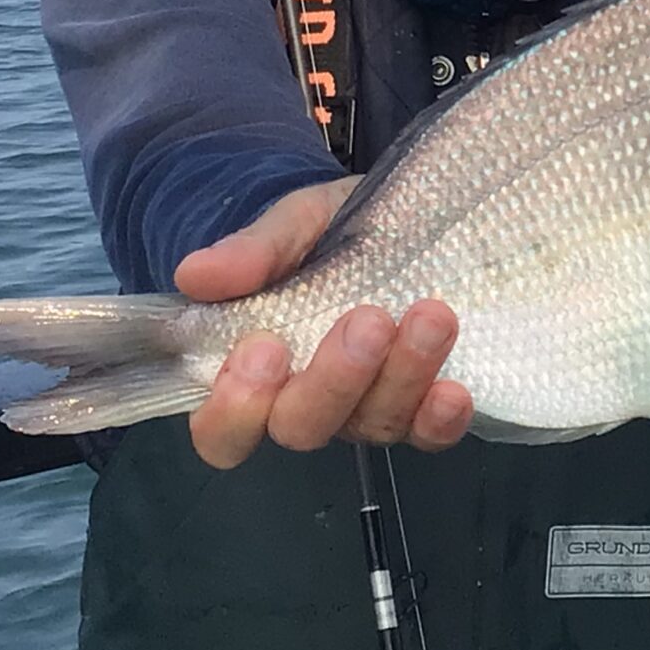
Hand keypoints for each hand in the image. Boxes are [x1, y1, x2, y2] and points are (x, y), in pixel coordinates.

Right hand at [175, 178, 474, 469]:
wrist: (405, 214)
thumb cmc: (331, 230)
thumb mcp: (294, 223)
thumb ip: (252, 251)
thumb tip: (194, 275)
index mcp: (256, 369)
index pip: (223, 429)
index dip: (236, 407)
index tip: (264, 346)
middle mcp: (309, 400)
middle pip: (303, 429)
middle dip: (333, 380)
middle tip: (366, 319)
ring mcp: (368, 408)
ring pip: (372, 427)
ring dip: (401, 377)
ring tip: (430, 316)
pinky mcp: (423, 406)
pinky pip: (429, 435)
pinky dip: (441, 419)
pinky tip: (455, 390)